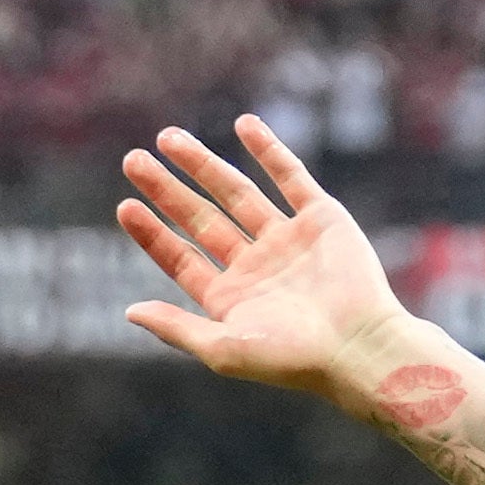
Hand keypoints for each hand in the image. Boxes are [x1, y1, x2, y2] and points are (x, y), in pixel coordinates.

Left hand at [113, 116, 430, 409]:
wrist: (358, 347)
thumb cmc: (291, 360)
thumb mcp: (223, 349)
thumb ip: (175, 328)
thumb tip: (128, 311)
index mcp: (231, 298)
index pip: (180, 257)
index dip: (152, 233)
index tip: (125, 206)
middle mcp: (256, 266)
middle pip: (201, 218)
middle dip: (167, 189)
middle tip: (132, 160)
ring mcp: (288, 239)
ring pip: (237, 192)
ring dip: (203, 165)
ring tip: (169, 138)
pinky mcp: (321, 219)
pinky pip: (291, 176)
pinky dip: (269, 149)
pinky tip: (244, 124)